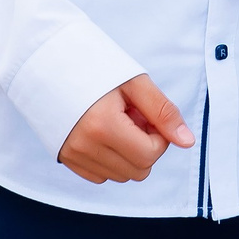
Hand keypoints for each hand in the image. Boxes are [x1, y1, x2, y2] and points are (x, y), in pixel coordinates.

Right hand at [58, 73, 194, 183]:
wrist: (52, 62)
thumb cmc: (96, 67)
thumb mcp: (135, 82)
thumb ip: (163, 112)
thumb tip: (187, 142)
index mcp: (103, 125)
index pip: (150, 154)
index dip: (158, 136)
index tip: (146, 115)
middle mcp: (85, 146)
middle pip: (138, 171)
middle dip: (145, 147)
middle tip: (133, 118)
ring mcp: (72, 154)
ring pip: (121, 175)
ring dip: (127, 153)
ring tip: (116, 123)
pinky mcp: (65, 158)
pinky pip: (100, 176)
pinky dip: (110, 159)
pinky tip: (103, 133)